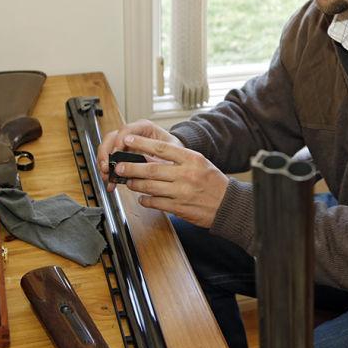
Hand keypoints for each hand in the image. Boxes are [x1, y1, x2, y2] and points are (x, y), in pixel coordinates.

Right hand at [97, 120, 183, 189]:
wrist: (177, 156)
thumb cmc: (175, 150)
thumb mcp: (171, 152)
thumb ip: (158, 156)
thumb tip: (147, 165)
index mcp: (145, 128)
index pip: (126, 130)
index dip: (119, 141)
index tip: (116, 153)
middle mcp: (133, 134)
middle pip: (111, 138)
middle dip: (106, 153)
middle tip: (106, 167)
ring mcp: (126, 143)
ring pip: (108, 148)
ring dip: (104, 163)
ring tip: (107, 176)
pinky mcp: (123, 154)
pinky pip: (111, 160)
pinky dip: (109, 171)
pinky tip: (111, 182)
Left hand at [112, 134, 228, 228]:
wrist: (228, 204)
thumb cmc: (213, 182)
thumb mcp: (199, 163)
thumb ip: (178, 159)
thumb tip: (153, 155)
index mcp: (191, 159)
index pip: (161, 148)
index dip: (141, 143)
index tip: (128, 140)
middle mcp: (186, 174)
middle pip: (151, 168)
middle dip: (131, 167)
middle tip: (119, 166)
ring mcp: (182, 192)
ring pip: (150, 187)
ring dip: (135, 184)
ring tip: (128, 181)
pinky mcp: (179, 208)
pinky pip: (156, 203)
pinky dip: (145, 200)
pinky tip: (142, 198)